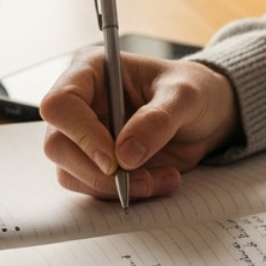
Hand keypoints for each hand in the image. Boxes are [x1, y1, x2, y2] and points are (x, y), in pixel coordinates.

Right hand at [39, 50, 238, 200]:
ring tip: (161, 178)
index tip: (112, 158)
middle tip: (141, 178)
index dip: (79, 133)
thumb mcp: (185, 96)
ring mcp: (85, 136)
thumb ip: (158, 120)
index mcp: (91, 71)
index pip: (60, 104)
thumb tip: (125, 155)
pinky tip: (160, 180)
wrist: (207, 115)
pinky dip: (126, 193)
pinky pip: (94, 189)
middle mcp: (81, 104)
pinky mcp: (97, 164)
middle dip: (98, 172)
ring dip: (115, 188)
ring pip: (72, 174)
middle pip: (58, 146)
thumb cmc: (193, 90)